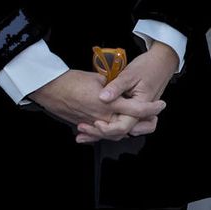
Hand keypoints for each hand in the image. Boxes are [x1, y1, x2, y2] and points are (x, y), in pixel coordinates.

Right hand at [29, 68, 163, 142]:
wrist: (49, 89)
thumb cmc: (72, 80)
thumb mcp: (98, 77)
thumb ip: (113, 86)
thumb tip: (119, 89)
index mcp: (109, 103)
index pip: (137, 110)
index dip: (151, 108)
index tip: (161, 104)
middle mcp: (103, 117)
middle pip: (128, 127)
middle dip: (141, 123)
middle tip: (151, 116)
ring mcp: (93, 124)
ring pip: (114, 132)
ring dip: (126, 127)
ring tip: (137, 120)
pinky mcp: (84, 126)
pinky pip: (101, 132)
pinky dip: (109, 130)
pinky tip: (114, 125)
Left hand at [73, 43, 178, 143]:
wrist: (163, 61)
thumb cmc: (149, 66)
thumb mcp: (130, 74)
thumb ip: (116, 87)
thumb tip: (102, 98)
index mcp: (141, 106)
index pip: (125, 126)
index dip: (109, 128)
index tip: (96, 123)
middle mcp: (141, 113)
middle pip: (123, 133)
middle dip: (103, 134)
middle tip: (85, 128)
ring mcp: (139, 112)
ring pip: (122, 129)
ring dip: (105, 132)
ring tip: (86, 130)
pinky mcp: (135, 109)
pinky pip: (123, 120)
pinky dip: (110, 123)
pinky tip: (96, 121)